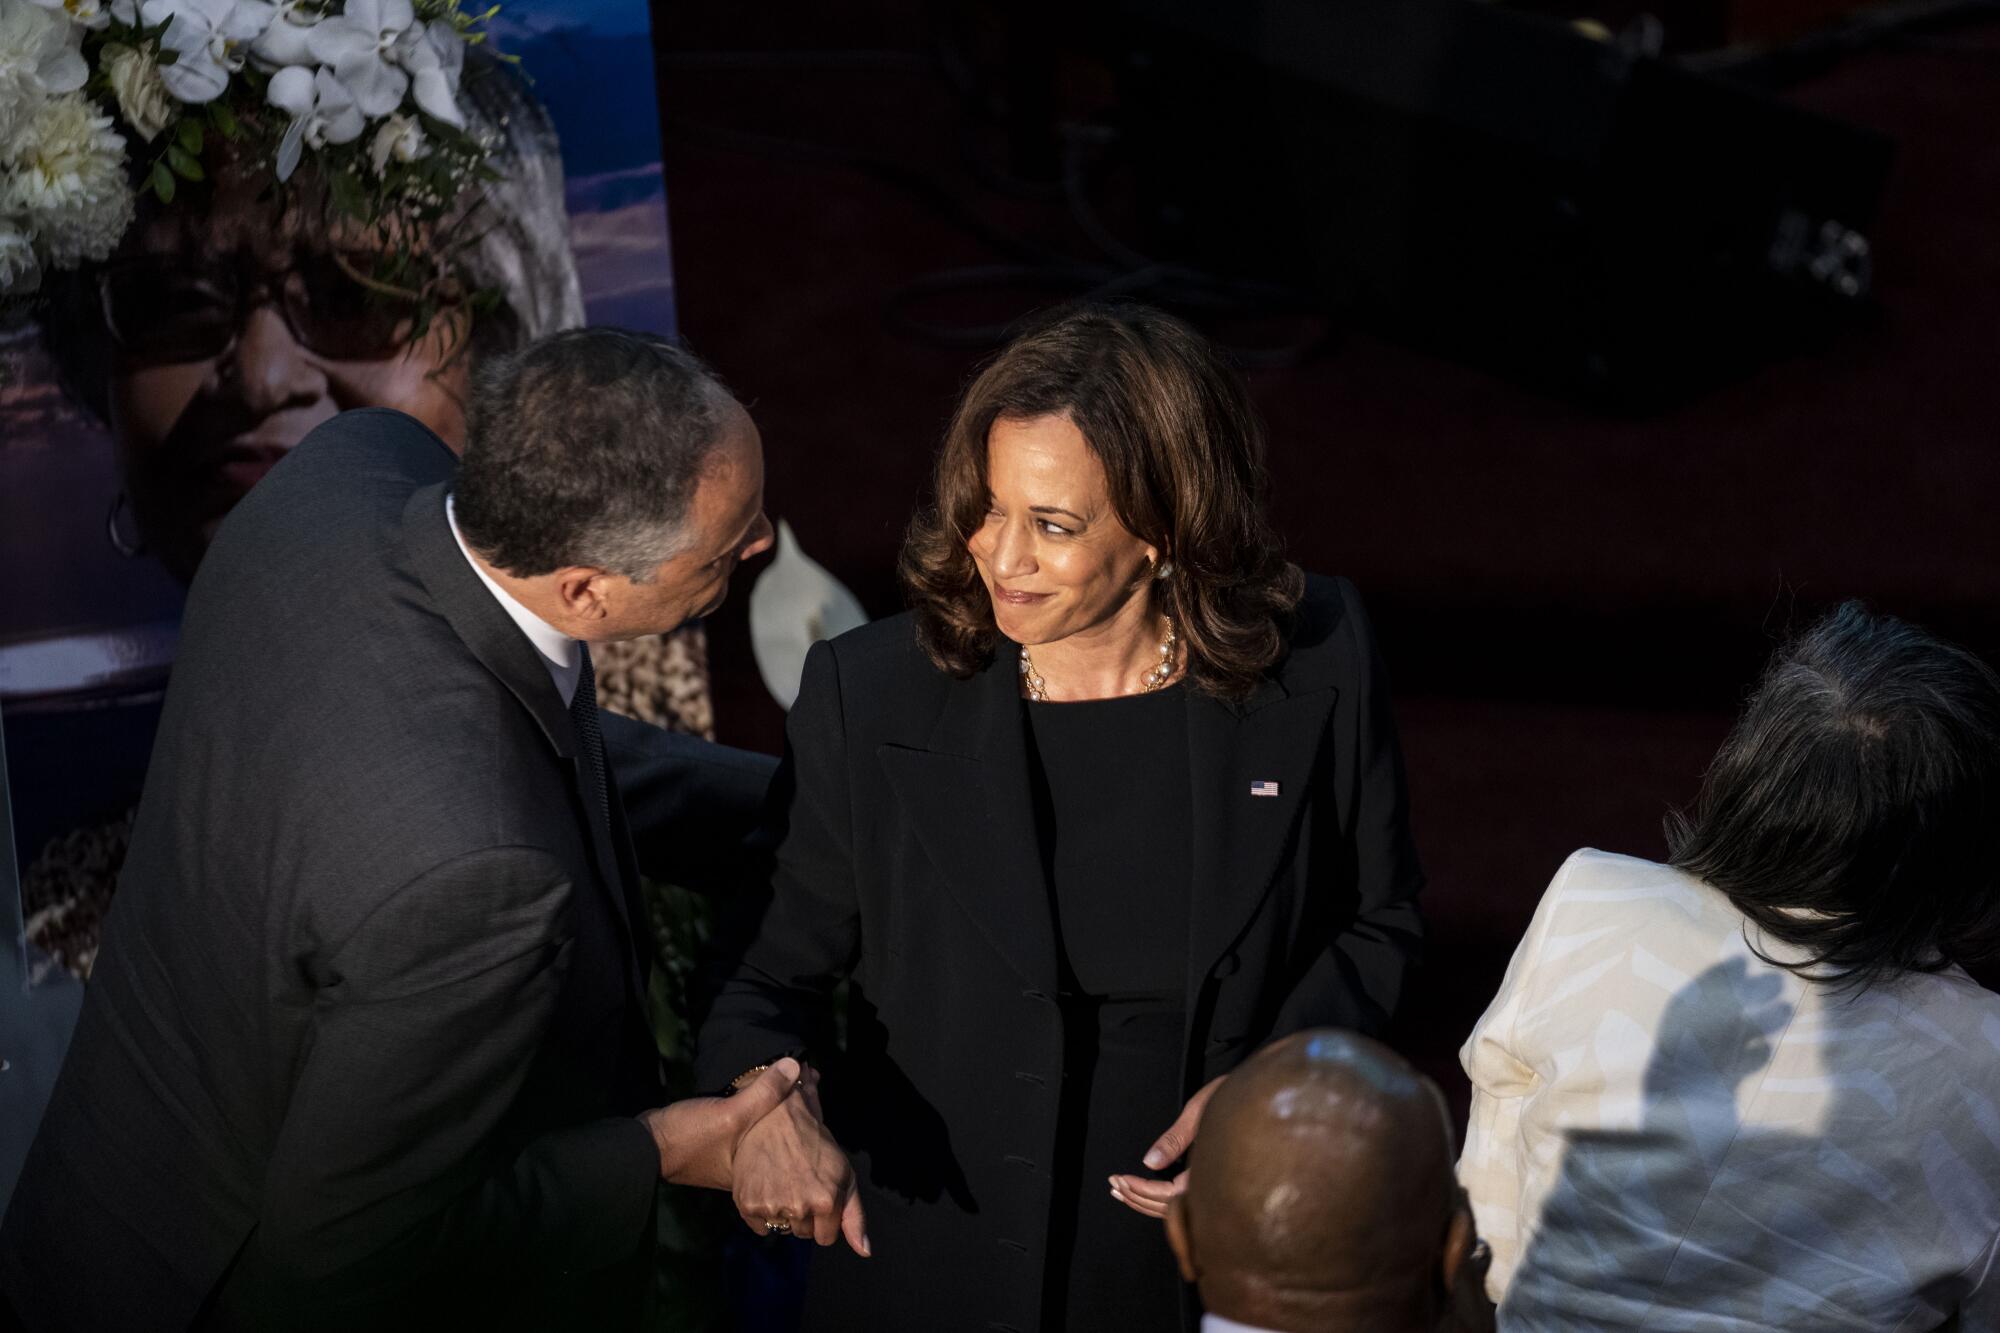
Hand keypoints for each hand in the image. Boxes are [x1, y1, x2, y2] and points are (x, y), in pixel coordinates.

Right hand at [639, 1056, 804, 1191]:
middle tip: (811, 1086)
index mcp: (755, 1171)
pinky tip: (762, 1096)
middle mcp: (746, 1170)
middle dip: (795, 1116)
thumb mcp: (730, 1113)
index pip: (790, 1150)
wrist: (644, 1145)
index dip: (807, 1124)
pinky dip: (758, 1113)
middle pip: (780, 1141)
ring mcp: (731, 1159)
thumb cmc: (689, 1137)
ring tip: (793, 1087)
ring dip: (776, 1112)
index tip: (817, 1097)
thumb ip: (763, 1092)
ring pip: (764, 1134)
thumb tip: (794, 1065)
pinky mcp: (718, 1146)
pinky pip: (748, 1130)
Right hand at [731, 1073, 869, 1254]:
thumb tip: (864, 1251)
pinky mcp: (747, 1203)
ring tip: (782, 1183)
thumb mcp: (844, 1176)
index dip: (823, 1220)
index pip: (825, 1238)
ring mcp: (771, 1206)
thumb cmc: (815, 1146)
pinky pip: (759, 1227)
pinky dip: (763, 1211)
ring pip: (781, 1230)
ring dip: (783, 1213)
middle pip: (802, 1235)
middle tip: (799, 1185)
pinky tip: (766, 1186)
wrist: (777, 1119)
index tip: (818, 1198)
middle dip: (804, 1216)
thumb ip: (855, 1217)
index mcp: (826, 1202)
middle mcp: (799, 1207)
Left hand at [1109, 1074, 1224, 1219]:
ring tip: (1121, 1192)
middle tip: (1113, 1185)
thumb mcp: (1198, 1112)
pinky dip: (1160, 1199)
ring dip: (1146, 1201)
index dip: (1142, 1190)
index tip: (1121, 1179)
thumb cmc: (1232, 1098)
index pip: (1170, 1195)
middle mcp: (1215, 1186)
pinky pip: (1185, 1202)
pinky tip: (1145, 1194)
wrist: (1259, 1095)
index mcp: (1213, 1172)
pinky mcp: (1213, 1183)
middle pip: (1170, 1208)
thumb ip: (1174, 1140)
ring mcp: (1216, 1188)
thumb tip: (1149, 1163)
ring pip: (1177, 1209)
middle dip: (1138, 1198)